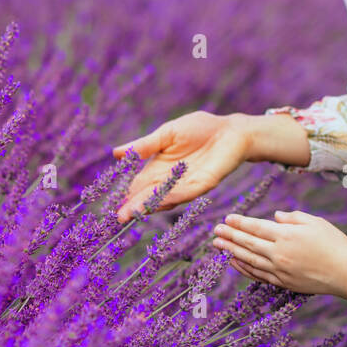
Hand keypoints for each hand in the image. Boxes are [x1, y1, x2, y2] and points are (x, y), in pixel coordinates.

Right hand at [112, 110, 247, 222]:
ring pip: (165, 198)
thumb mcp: (167, 133)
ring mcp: (187, 184)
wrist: (231, 130)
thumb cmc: (200, 128)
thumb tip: (115, 153)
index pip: (140, 184)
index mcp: (159, 166)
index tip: (114, 207)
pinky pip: (185, 193)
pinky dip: (171, 197)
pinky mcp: (203, 184)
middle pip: (149, 195)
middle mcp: (171, 180)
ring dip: (149, 205)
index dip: (128, 195)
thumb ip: (145, 145)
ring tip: (133, 212)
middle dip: (135, 206)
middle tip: (119, 217)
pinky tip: (159, 201)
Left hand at [210, 210, 346, 297]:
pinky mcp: (283, 282)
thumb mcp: (315, 222)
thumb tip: (274, 216)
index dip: (240, 223)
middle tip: (215, 231)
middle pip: (248, 243)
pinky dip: (243, 268)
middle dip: (230, 236)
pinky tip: (234, 262)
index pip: (256, 227)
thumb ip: (292, 218)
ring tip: (218, 246)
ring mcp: (279, 270)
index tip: (227, 219)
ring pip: (249, 260)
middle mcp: (279, 253)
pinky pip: (257, 275)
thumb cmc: (334, 243)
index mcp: (287, 235)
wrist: (346, 273)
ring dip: (231, 252)